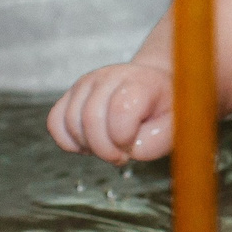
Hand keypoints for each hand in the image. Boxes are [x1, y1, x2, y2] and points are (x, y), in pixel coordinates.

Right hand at [48, 63, 174, 162]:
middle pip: (90, 119)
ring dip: (88, 146)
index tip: (133, 145)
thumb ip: (157, 141)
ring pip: (69, 122)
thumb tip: (129, 149)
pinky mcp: (71, 94)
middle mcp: (109, 77)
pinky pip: (55, 122)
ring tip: (109, 145)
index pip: (119, 110)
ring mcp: (87, 83)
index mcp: (139, 82)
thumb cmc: (165, 108)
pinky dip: (69, 141)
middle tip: (121, 154)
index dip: (124, 139)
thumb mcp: (176, 125)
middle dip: (104, 149)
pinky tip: (90, 142)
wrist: (156, 87)